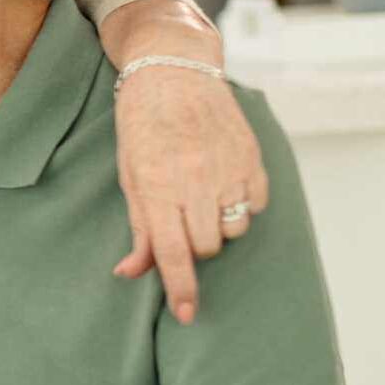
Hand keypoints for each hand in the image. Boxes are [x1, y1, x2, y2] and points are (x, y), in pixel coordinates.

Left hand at [111, 67, 268, 324]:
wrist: (172, 70)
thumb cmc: (141, 127)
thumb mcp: (128, 176)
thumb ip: (138, 227)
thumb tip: (130, 273)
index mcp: (157, 187)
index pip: (172, 253)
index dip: (181, 289)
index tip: (187, 314)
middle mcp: (195, 180)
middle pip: (207, 247)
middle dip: (196, 246)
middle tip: (183, 220)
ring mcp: (228, 168)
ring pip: (234, 229)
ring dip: (220, 226)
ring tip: (203, 198)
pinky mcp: (253, 156)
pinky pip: (256, 204)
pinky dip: (242, 204)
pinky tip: (224, 181)